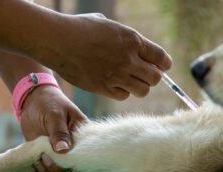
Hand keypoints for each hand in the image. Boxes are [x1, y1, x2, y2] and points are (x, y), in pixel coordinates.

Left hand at [20, 85, 86, 171]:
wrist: (34, 100)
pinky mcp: (47, 159)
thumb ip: (59, 132)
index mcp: (82, 139)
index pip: (85, 160)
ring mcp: (60, 157)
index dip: (73, 164)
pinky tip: (33, 171)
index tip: (58, 156)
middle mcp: (74, 151)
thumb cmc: (49, 103)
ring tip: (37, 161)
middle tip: (43, 156)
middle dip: (56, 170)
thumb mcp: (55, 114)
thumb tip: (63, 150)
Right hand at [35, 13, 172, 99]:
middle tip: (143, 75)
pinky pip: (123, 96)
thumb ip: (124, 38)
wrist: (58, 41)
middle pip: (155, 78)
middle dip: (152, 77)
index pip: (161, 58)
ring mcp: (117, 76)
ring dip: (138, 87)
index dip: (164, 64)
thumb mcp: (108, 25)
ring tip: (129, 81)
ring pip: (142, 91)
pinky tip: (114, 84)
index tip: (162, 66)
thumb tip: (132, 46)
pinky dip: (122, 92)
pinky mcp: (104, 88)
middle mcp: (129, 60)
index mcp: (132, 40)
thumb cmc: (80, 28)